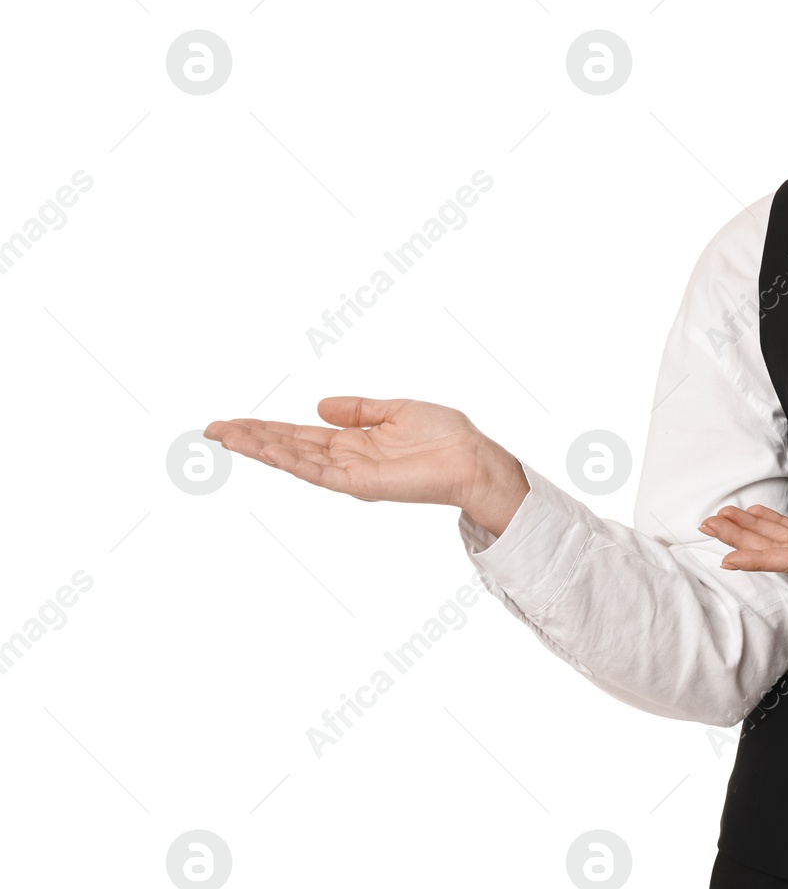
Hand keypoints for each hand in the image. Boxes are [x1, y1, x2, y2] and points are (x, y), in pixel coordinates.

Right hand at [203, 397, 529, 535]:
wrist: (473, 459)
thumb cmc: (445, 437)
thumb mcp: (396, 411)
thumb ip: (358, 409)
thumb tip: (320, 405)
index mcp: (352, 442)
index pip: (299, 435)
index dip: (266, 429)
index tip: (234, 422)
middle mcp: (345, 460)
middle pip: (287, 447)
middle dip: (250, 438)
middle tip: (211, 428)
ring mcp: (349, 473)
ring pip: (294, 460)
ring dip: (260, 448)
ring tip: (226, 435)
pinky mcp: (360, 484)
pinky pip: (318, 472)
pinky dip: (291, 461)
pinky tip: (267, 450)